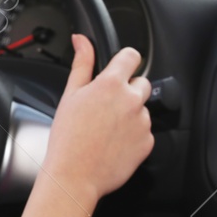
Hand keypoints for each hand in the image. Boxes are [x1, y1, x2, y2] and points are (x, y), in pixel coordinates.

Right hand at [38, 34, 153, 205]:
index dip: (125, 60)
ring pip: (142, 109)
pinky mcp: (147, 142)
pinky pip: (145, 132)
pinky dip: (133, 135)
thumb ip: (82, 63)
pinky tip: (114, 142)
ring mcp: (142, 122)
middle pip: (141, 83)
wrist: (75, 175)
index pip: (132, 56)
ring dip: (130, 114)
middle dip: (128, 90)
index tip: (121, 67)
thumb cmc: (68, 138)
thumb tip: (82, 40)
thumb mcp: (70, 94)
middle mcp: (132, 100)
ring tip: (107, 129)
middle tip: (107, 106)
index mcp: (112, 84)